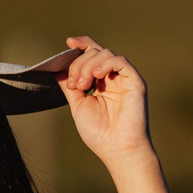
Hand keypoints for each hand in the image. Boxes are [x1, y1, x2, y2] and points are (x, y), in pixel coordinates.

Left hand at [55, 37, 152, 169]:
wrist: (118, 149)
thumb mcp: (78, 106)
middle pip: (94, 52)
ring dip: (88, 66)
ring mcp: (124, 78)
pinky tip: (96, 76)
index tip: (68, 43)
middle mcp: (112, 77)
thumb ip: (70, 87)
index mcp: (100, 83)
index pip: (91, 55)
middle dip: (79, 64)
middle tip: (74, 84)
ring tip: (83, 86)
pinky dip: (106, 64)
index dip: (81, 45)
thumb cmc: (99, 133)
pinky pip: (120, 61)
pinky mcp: (134, 81)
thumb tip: (58, 70)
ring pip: (105, 54)